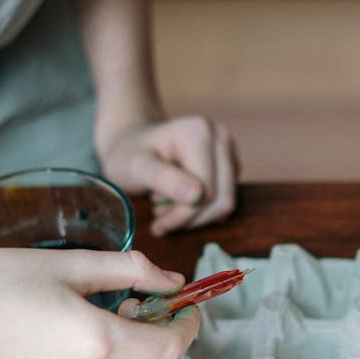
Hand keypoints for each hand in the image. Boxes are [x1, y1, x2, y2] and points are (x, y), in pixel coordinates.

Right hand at [0, 248, 199, 358]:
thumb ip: (130, 270)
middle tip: (150, 308)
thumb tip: (172, 280)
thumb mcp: (71, 264)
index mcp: (97, 341)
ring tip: (117, 319)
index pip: (169, 346)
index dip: (187, 326)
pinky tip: (94, 341)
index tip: (187, 307)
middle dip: (167, 343)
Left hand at [100, 117, 237, 235]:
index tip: (157, 226)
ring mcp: (228, 149)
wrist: (131, 143)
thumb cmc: (129, 155)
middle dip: (190, 216)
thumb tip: (197, 196)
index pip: (205, 192)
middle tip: (160, 217)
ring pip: (225, 202)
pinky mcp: (231, 163)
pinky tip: (178, 200)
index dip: (182, 215)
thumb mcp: (135, 167)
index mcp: (199, 132)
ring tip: (166, 206)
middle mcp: (219, 136)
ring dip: (195, 215)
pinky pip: (224, 198)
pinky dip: (202, 209)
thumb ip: (163, 179)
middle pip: (221, 198)